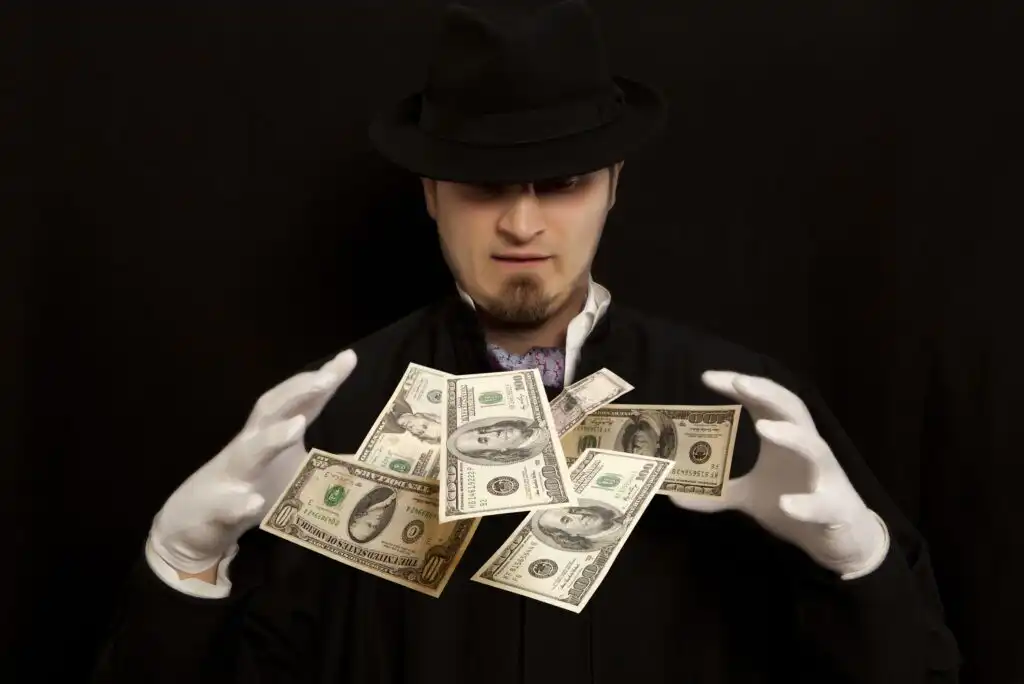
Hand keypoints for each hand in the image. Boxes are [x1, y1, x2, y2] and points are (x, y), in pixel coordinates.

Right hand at [149, 349, 357, 573]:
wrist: (191, 528)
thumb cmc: (247, 490)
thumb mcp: (286, 470)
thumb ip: (316, 457)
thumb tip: (363, 457)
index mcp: (268, 435)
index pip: (297, 402)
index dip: (321, 381)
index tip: (348, 359)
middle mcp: (248, 447)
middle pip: (269, 411)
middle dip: (296, 392)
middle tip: (325, 378)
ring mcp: (229, 477)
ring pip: (247, 453)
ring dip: (272, 439)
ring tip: (297, 426)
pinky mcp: (215, 510)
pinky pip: (226, 506)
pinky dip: (238, 503)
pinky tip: (252, 502)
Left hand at [668, 371, 888, 578]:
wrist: (840, 541)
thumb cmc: (797, 503)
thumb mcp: (749, 497)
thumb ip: (717, 493)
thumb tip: (674, 496)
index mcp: (785, 440)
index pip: (765, 402)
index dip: (742, 386)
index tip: (708, 377)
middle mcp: (807, 450)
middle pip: (793, 410)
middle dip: (766, 393)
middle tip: (738, 382)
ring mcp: (825, 478)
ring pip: (815, 449)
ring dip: (792, 437)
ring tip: (763, 428)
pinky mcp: (835, 509)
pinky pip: (823, 504)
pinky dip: (806, 503)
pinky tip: (788, 504)